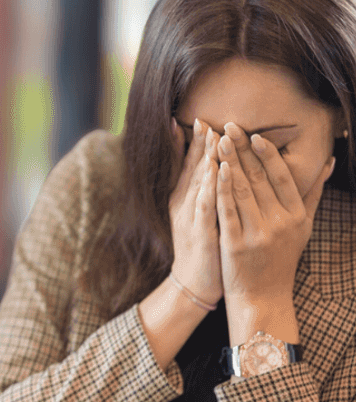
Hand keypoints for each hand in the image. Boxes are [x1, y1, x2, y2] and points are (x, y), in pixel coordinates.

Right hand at [168, 118, 222, 305]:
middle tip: (206, 120)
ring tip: (212, 137)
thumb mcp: (200, 213)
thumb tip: (214, 164)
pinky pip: (206, 205)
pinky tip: (216, 172)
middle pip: (193, 168)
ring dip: (204, 159)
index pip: (189, 164)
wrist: (195, 282)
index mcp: (184, 197)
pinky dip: (210, 187)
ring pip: (198, 183)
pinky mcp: (200, 232)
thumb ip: (205, 188)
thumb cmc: (205, 246)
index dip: (193, 142)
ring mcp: (190, 217)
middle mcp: (184, 204)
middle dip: (200, 144)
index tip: (200, 119)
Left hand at [215, 122, 332, 304]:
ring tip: (218, 140)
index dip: (268, 154)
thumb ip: (313, 194)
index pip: (282, 177)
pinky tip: (214, 170)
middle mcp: (280, 223)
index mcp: (296, 216)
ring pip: (242, 190)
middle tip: (229, 125)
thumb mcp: (304, 227)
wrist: (263, 297)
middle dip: (243, 150)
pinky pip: (227, 211)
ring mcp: (258, 234)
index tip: (255, 134)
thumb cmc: (281, 258)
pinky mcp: (235, 245)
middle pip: (259, 179)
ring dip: (229, 161)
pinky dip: (221, 188)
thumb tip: (328, 162)